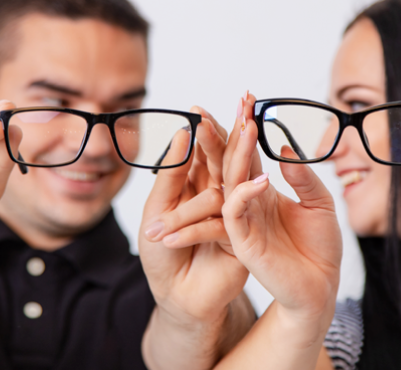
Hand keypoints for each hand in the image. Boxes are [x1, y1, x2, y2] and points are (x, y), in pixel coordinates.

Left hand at [139, 107, 248, 329]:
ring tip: (233, 133)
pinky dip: (205, 213)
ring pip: (232, 183)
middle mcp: (221, 195)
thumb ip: (172, 172)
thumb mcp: (157, 208)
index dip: (212, 128)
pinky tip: (206, 196)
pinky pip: (222, 220)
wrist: (175, 295)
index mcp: (201, 183)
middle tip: (243, 109)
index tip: (211, 105)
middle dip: (234, 134)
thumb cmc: (162, 253)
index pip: (210, 150)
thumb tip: (184, 131)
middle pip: (229, 160)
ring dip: (234, 156)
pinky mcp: (239, 239)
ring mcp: (234, 215)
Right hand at [220, 94, 340, 326]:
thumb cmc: (320, 247)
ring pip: (229, 182)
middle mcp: (247, 204)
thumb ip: (302, 176)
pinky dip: (245, 194)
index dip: (245, 127)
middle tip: (228, 103)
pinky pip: (236, 213)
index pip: (247, 154)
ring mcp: (242, 222)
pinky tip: (260, 179)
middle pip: (230, 161)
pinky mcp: (243, 243)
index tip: (245, 98)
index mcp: (262, 192)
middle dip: (228, 131)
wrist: (322, 287)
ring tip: (244, 128)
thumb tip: (283, 149)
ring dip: (235, 155)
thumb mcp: (319, 202)